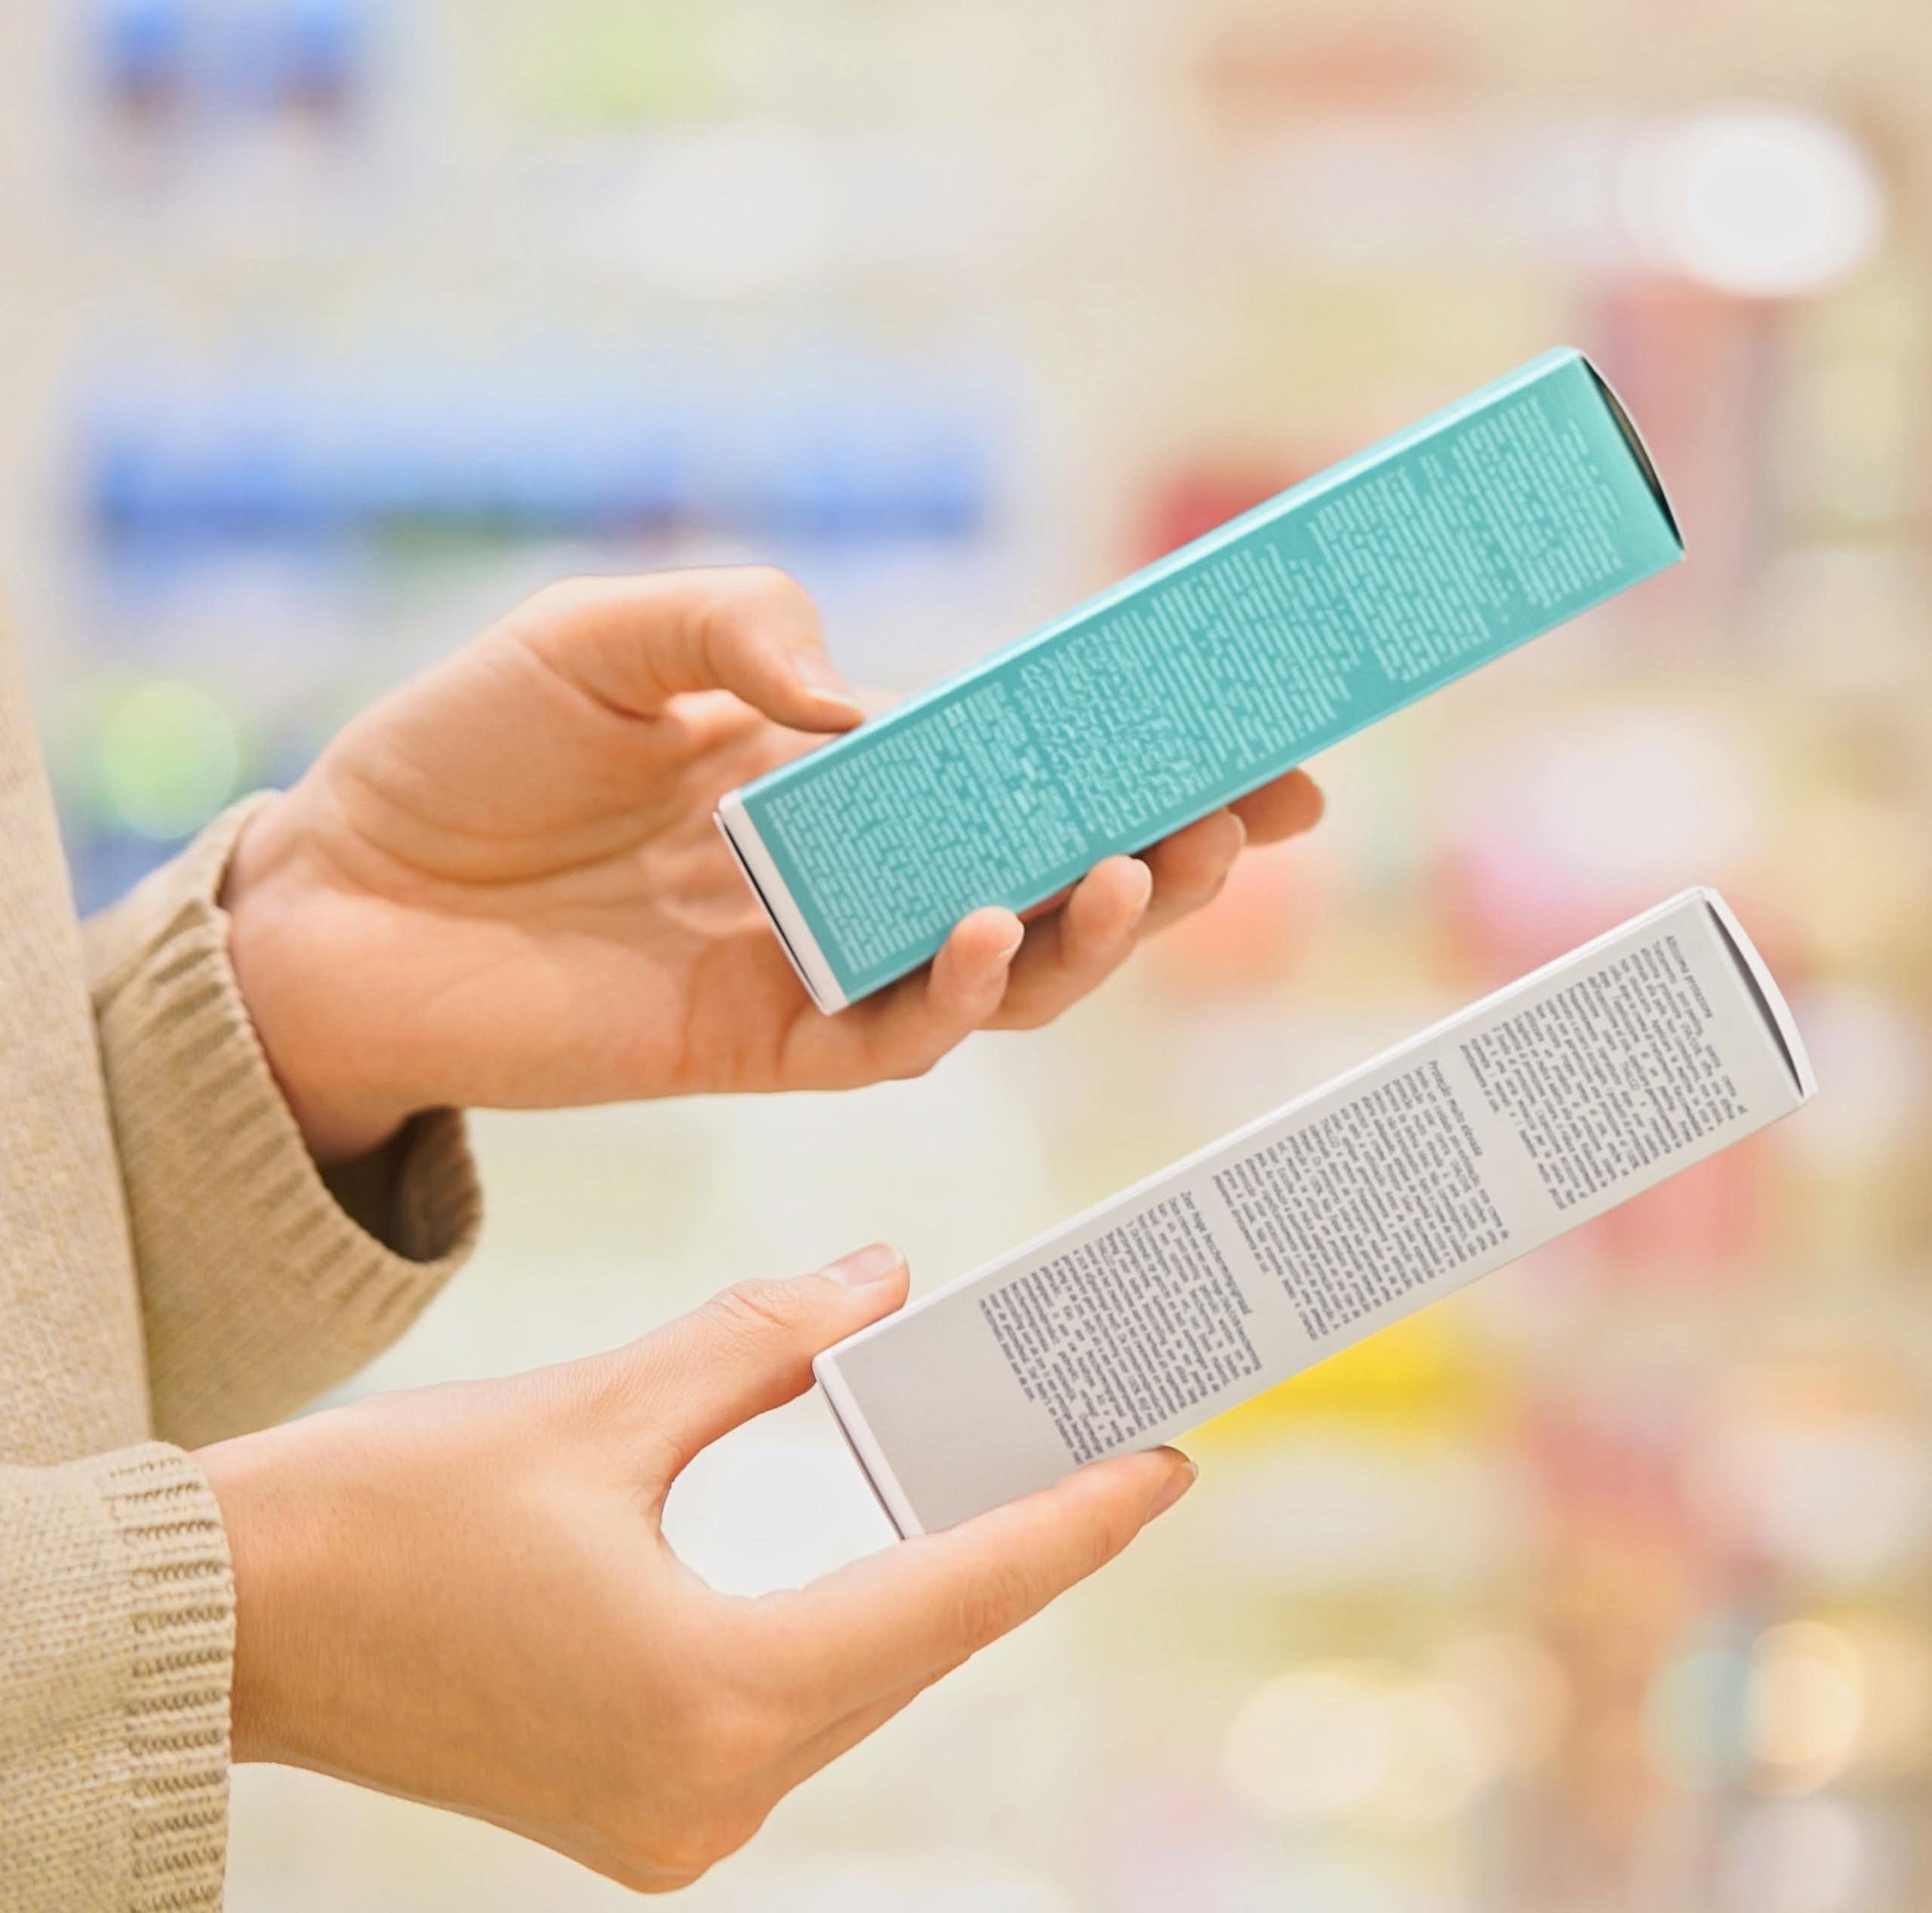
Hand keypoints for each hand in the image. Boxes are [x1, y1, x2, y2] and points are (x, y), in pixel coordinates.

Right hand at [196, 1245, 1194, 1890]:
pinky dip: (847, 1620)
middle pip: (917, 1645)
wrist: (223, 1623)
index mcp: (716, 1701)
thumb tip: (878, 1282)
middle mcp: (712, 1791)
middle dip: (1011, 1541)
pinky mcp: (633, 1800)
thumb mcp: (593, 1408)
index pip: (954, 1599)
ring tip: (1011, 1484)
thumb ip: (757, 1342)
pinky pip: (790, 1703)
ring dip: (929, 1583)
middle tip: (1098, 1446)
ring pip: (859, 1679)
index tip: (1168, 1464)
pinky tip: (883, 1549)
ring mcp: (671, 1815)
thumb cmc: (383, 1519)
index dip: (1074, 1525)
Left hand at [222, 569, 1323, 1160]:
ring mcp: (812, 967)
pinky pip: (893, 1039)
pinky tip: (990, 935)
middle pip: (1051, 879)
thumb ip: (736, 627)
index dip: (1136, 753)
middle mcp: (847, 876)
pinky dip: (957, 995)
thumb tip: (864, 700)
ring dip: (1094, 934)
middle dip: (1170, 854)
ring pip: (1006, 977)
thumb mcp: (598, 639)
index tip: (1256, 734)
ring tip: (1151, 870)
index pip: (1020, 766)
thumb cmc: (461, 753)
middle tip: (1255, 817)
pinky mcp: (757, 1046)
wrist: (335, 896)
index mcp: (831, 770)